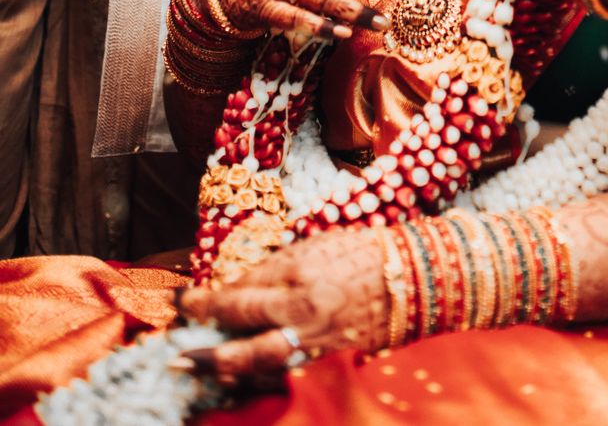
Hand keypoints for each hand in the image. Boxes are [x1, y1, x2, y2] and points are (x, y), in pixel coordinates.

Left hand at [176, 227, 387, 385]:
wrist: (413, 274)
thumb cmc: (361, 251)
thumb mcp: (314, 247)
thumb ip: (275, 269)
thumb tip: (236, 290)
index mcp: (300, 270)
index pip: (243, 289)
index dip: (207, 299)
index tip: (184, 302)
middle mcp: (305, 305)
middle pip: (243, 325)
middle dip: (206, 336)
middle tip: (176, 346)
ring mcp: (318, 335)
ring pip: (261, 358)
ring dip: (224, 365)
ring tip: (196, 368)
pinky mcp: (331, 355)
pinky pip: (287, 369)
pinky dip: (259, 375)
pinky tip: (238, 379)